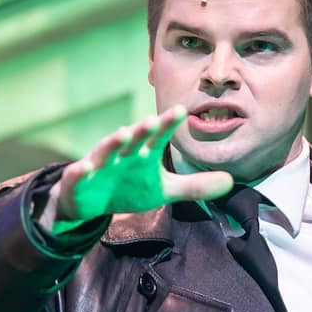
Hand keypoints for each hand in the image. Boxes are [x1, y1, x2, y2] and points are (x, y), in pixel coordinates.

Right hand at [48, 107, 231, 227]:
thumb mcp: (164, 189)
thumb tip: (232, 182)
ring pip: (107, 151)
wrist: (90, 201)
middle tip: (152, 119)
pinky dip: (81, 171)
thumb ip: (195, 186)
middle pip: (134, 139)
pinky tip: (85, 167)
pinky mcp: (80, 179)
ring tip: (122, 133)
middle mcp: (123, 153)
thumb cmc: (129, 188)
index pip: (159, 137)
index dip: (168, 125)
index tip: (181, 110)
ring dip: (113, 142)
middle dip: (142, 130)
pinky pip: (79, 174)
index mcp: (143, 153)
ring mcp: (100, 164)